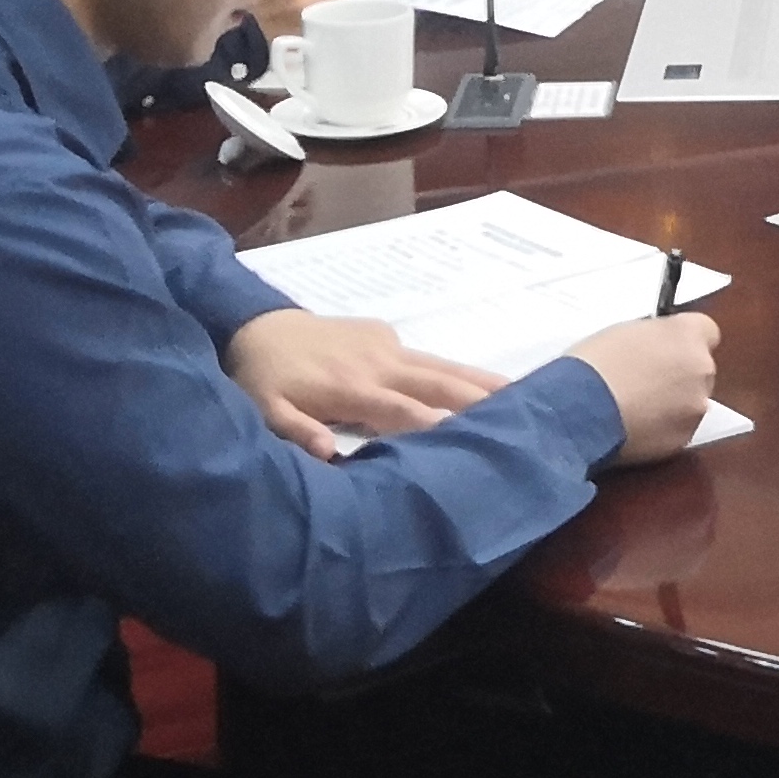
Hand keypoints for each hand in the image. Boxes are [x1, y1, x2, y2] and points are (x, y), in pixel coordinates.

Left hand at [226, 310, 502, 460]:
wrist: (255, 326)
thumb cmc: (261, 382)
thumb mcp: (265, 412)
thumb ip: (297, 430)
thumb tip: (329, 451)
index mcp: (352, 389)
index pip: (403, 411)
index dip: (436, 425)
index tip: (472, 440)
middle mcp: (378, 364)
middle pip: (436, 383)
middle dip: (477, 397)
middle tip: (523, 410)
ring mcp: (385, 346)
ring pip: (439, 365)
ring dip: (479, 379)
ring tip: (521, 391)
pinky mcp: (385, 335)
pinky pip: (425, 357)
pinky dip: (456, 371)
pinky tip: (481, 384)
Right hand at [564, 312, 721, 465]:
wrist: (578, 411)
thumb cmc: (593, 365)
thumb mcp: (624, 331)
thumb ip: (654, 336)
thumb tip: (657, 346)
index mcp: (686, 335)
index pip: (708, 331)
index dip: (686, 340)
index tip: (669, 348)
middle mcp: (701, 368)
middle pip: (700, 368)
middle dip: (679, 374)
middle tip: (646, 380)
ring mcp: (695, 406)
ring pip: (692, 401)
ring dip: (673, 403)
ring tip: (636, 408)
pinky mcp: (684, 439)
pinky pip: (679, 429)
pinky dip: (662, 428)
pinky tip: (634, 427)